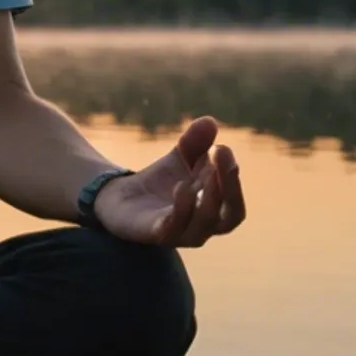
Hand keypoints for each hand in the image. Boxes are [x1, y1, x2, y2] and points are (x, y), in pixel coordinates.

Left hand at [93, 116, 244, 247]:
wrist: (121, 197)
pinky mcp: (156, 234)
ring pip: (204, 225)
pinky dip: (181, 208)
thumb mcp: (180, 157)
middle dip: (229, 186)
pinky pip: (173, 228)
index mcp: (215, 210)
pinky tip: (181, 186)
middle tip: (222, 154)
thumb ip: (195, 142)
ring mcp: (181, 233)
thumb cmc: (161, 181)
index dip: (233, 177)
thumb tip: (209, 121)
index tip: (223, 147)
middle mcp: (203, 226)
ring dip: (209, 198)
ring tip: (207, 172)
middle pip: (229, 217)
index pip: (234, 201)